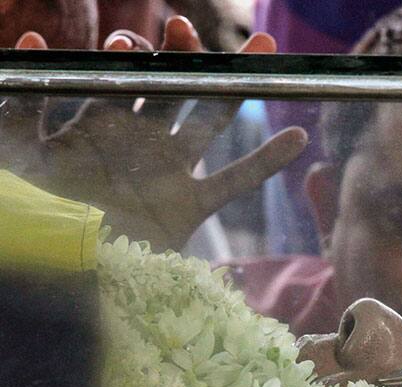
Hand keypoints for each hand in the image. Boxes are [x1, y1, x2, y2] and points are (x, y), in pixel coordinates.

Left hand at [0, 18, 306, 251]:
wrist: (57, 265)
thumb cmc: (30, 208)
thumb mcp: (15, 145)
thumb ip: (20, 98)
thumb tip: (34, 40)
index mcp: (101, 125)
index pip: (126, 76)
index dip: (130, 56)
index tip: (126, 47)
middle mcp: (141, 142)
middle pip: (174, 86)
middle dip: (181, 54)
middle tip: (181, 29)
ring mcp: (170, 172)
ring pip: (213, 119)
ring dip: (236, 85)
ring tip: (262, 47)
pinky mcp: (189, 207)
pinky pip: (237, 180)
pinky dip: (268, 160)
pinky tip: (297, 135)